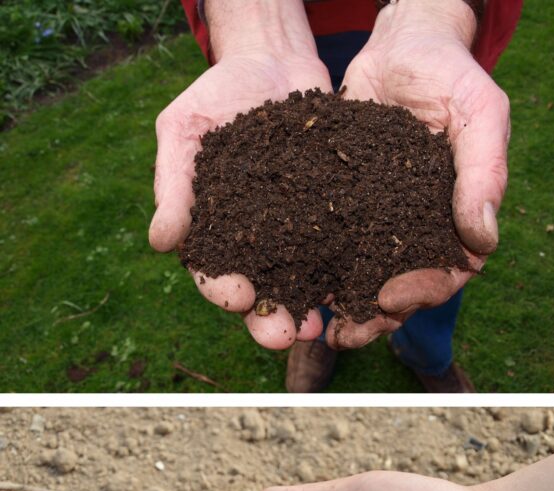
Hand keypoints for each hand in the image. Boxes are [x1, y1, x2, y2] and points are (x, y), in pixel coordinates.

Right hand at [149, 1, 331, 349]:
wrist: (276, 63)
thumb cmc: (219, 96)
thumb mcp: (185, 129)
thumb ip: (175, 184)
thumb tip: (160, 242)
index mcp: (217, 232)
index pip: (215, 272)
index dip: (224, 290)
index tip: (236, 297)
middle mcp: (261, 242)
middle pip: (265, 293)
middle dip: (273, 320)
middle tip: (286, 336)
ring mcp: (303, 233)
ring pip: (309, 283)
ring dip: (315, 310)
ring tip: (324, 327)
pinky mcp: (340, 217)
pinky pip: (348, 251)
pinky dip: (354, 274)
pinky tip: (364, 289)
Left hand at [323, 0, 510, 349]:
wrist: (401, 40)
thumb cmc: (451, 72)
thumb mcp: (479, 113)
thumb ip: (485, 173)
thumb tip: (483, 241)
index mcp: (459, 216)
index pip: (449, 271)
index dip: (422, 292)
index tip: (390, 299)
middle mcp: (420, 225)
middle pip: (401, 286)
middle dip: (373, 315)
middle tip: (343, 334)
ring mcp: (381, 216)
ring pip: (362, 272)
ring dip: (338, 302)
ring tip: (309, 323)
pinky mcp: (342, 200)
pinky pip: (326, 240)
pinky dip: (308, 263)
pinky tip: (283, 280)